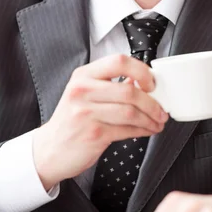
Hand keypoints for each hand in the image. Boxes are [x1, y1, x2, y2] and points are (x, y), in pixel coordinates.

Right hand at [32, 54, 167, 189]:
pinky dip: (143, 130)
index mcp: (83, 75)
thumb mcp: (84, 94)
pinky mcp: (93, 134)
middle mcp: (82, 91)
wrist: (49, 150)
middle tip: (162, 110)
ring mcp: (86, 113)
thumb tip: (141, 80)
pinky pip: (127, 130)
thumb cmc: (71, 120)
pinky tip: (147, 130)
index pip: (118, 61)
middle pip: (129, 91)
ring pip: (131, 112)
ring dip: (151, 118)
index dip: (141, 71)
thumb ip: (109, 84)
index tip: (152, 82)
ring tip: (157, 122)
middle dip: (153, 102)